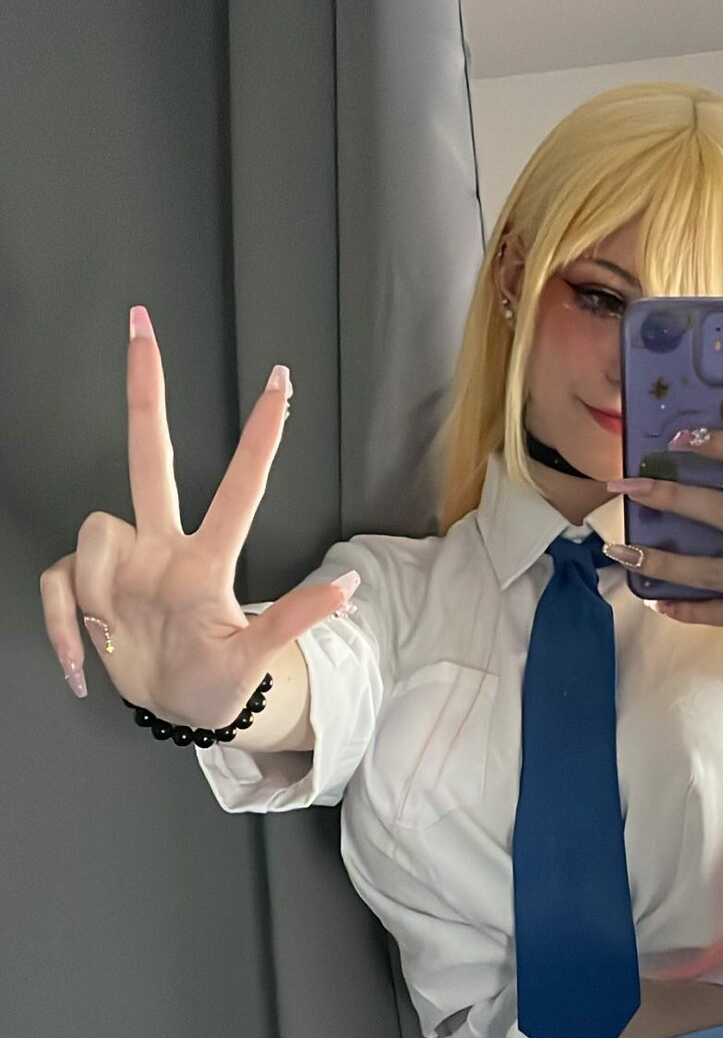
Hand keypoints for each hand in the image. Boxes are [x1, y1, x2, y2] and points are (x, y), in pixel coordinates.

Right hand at [39, 308, 354, 727]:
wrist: (175, 713)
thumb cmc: (217, 684)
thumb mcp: (253, 661)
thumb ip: (291, 623)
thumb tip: (349, 588)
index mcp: (207, 563)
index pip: (239, 488)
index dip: (260, 436)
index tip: (280, 380)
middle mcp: (162, 549)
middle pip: (150, 457)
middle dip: (144, 392)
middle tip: (141, 324)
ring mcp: (121, 566)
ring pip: (92, 530)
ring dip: (93, 586)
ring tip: (114, 638)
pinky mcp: (84, 590)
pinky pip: (57, 586)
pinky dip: (62, 629)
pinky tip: (81, 665)